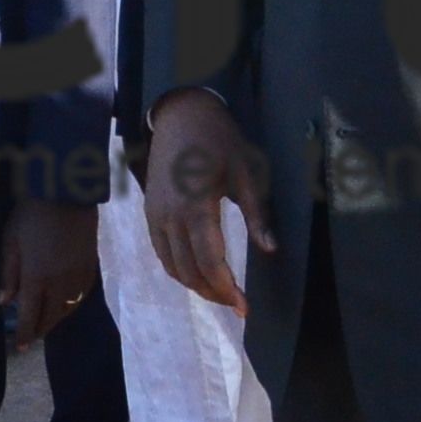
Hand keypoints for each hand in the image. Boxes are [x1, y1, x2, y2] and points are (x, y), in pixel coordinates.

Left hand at [0, 198, 97, 350]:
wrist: (68, 193)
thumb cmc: (32, 215)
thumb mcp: (12, 241)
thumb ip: (9, 273)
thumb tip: (3, 302)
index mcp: (37, 277)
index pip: (29, 315)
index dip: (24, 334)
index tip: (19, 348)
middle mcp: (60, 283)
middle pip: (51, 316)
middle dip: (40, 330)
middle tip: (31, 338)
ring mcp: (78, 275)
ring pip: (69, 308)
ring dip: (57, 319)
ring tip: (47, 323)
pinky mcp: (91, 266)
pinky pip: (82, 295)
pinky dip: (72, 305)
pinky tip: (66, 304)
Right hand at [144, 88, 272, 314]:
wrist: (182, 114)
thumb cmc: (220, 140)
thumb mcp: (246, 173)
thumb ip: (257, 215)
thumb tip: (270, 250)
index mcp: (196, 206)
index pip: (210, 261)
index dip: (227, 289)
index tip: (245, 307)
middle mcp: (170, 216)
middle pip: (189, 271)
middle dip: (214, 293)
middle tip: (237, 304)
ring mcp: (156, 215)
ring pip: (172, 266)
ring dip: (195, 285)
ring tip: (220, 293)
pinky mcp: (150, 213)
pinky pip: (161, 253)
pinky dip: (178, 270)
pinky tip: (197, 273)